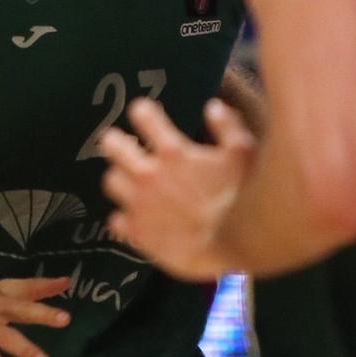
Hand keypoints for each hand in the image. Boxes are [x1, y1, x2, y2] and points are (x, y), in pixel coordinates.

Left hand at [99, 98, 253, 281]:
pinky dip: (125, 217)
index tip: (144, 112)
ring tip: (130, 180)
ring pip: (111, 181)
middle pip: (112, 146)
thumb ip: (227, 126)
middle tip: (122, 143)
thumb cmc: (241, 199)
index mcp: (173, 153)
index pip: (143, 116)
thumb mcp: (244, 154)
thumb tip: (214, 107)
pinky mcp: (138, 233)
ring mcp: (140, 205)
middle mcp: (149, 175)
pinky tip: (137, 217)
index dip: (142, 111)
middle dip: (115, 140)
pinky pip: (116, 220)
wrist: (233, 249)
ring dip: (120, 177)